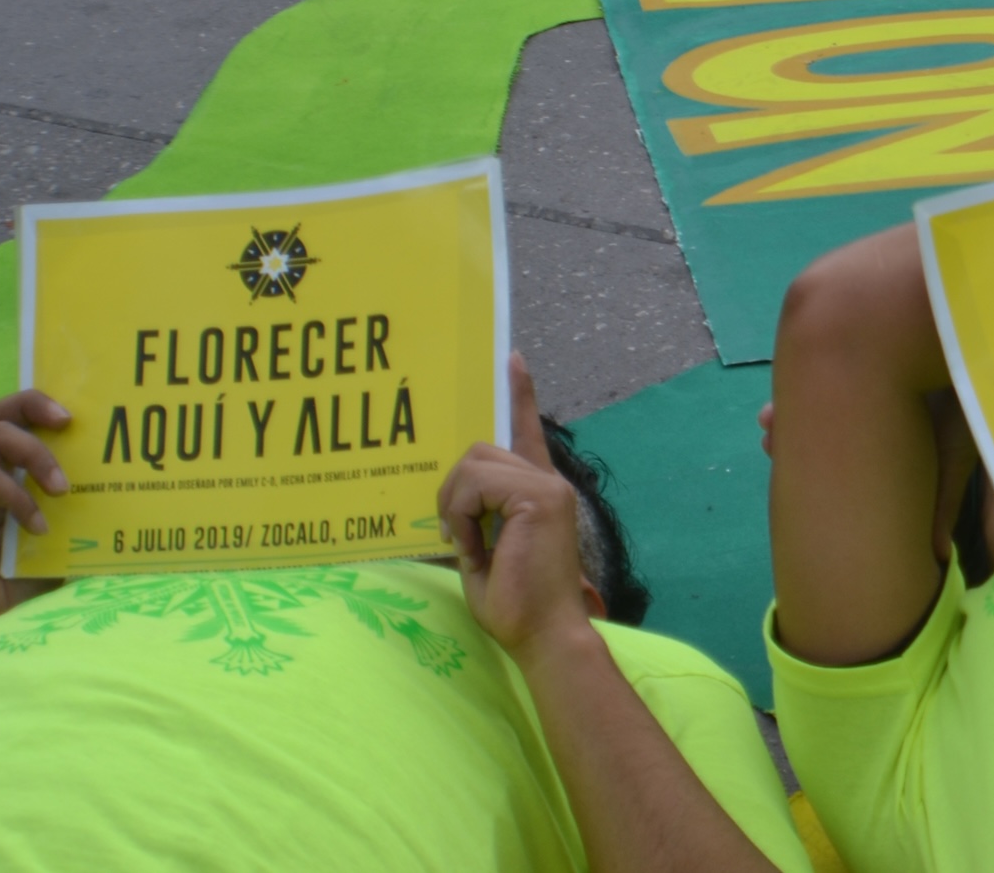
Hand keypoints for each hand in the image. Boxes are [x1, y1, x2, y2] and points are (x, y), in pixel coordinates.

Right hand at [0, 390, 70, 647]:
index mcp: (10, 477)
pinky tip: (37, 527)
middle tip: (67, 421)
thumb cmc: (17, 588)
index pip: (22, 423)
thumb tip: (138, 497)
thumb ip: (80, 516)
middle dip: (35, 403)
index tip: (84, 413)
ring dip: (37, 455)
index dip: (47, 405)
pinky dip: (17, 498)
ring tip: (62, 488)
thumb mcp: (62, 545)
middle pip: (1, 413)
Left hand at [437, 354, 594, 656]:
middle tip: (454, 534)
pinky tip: (475, 544)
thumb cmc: (515, 608)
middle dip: (453, 490)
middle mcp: (547, 480)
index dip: (520, 394)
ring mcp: (546, 485)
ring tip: (466, 543)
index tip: (512, 357)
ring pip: (473, 463)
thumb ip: (472, 522)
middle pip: (478, 452)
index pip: (526, 432)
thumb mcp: (482, 556)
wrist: (545, 635)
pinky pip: (476, 484)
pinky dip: (463, 514)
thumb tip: (446, 510)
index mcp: (538, 493)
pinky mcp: (539, 495)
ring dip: (455, 504)